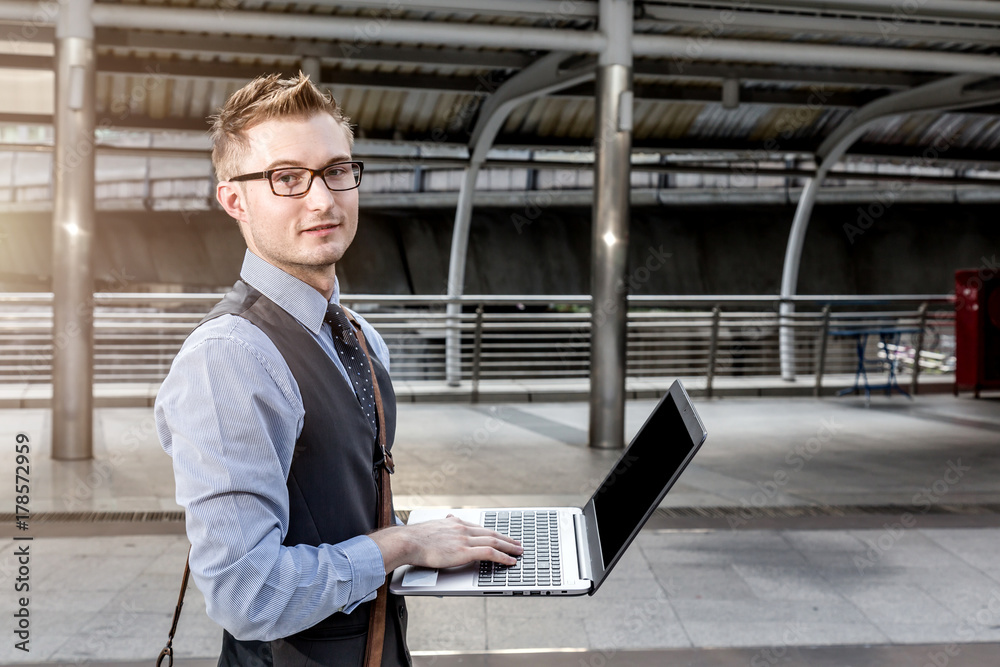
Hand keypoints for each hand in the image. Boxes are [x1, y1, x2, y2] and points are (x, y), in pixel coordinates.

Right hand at [370, 514, 521, 572]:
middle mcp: (462, 528)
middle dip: (506, 538)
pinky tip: (510, 561)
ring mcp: (464, 539)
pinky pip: (489, 552)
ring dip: (509, 547)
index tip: (501, 536)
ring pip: (493, 541)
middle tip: (517, 543)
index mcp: (455, 523)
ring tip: (519, 552)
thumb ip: (443, 524)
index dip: (493, 533)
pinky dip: (502, 556)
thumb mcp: (432, 526)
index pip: (479, 528)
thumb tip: (448, 518)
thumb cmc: (415, 538)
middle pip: (490, 533)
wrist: (407, 541)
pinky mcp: (464, 551)